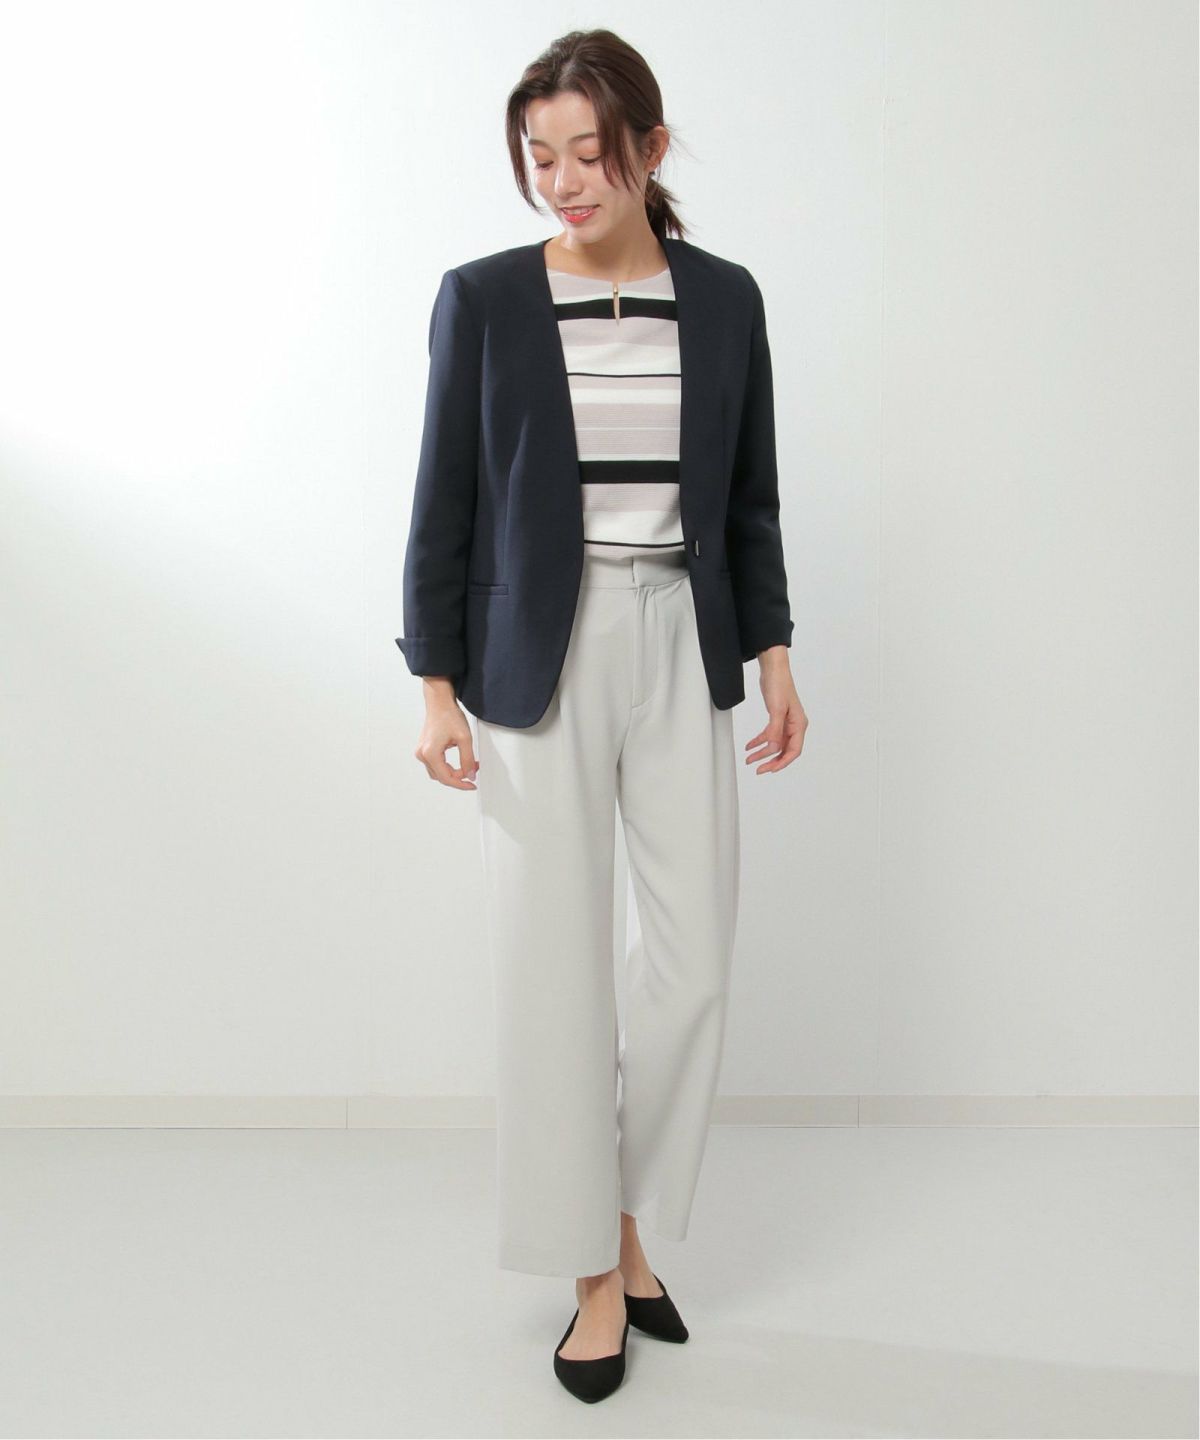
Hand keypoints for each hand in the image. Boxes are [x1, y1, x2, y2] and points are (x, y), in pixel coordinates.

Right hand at [414, 678, 478, 788]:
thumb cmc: (449, 716)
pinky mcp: (423, 749)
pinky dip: (447, 766)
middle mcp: (422, 754)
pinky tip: (459, 761)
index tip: (472, 784)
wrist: (439, 702)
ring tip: (468, 764)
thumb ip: (468, 759)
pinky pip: (435, 764)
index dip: (461, 784)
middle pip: (442, 776)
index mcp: (430, 753)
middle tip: (473, 769)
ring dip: (453, 772)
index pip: (446, 778)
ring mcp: (421, 752)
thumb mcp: (464, 739)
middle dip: (459, 776)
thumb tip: (470, 775)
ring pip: (438, 772)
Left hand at [744, 648, 806, 773]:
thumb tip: (773, 749)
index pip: (793, 750)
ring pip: (775, 744)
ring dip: (762, 752)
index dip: (782, 762)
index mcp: (799, 725)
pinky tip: (749, 746)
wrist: (773, 669)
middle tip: (757, 769)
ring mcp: (785, 723)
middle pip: (784, 750)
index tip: (769, 769)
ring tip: (749, 759)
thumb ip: (774, 730)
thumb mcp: (776, 709)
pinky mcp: (777, 718)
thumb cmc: (779, 685)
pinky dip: (759, 741)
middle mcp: (794, 726)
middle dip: (770, 760)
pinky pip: (769, 734)